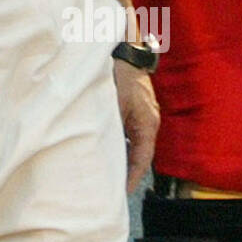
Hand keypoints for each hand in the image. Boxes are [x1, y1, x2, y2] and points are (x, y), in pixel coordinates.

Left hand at [114, 59, 158, 192]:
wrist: (123, 47)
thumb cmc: (118, 72)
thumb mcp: (110, 102)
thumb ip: (105, 124)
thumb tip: (94, 146)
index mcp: (147, 124)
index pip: (142, 160)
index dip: (131, 178)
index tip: (120, 193)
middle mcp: (148, 122)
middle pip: (138, 155)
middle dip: (125, 172)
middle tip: (109, 190)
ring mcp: (141, 115)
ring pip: (132, 144)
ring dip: (119, 157)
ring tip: (103, 174)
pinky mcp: (132, 108)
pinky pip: (126, 133)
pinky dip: (117, 142)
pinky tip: (101, 149)